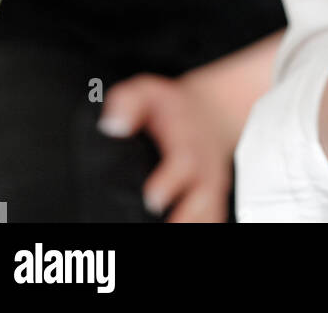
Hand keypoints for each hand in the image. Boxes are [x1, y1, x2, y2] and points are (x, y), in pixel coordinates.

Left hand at [98, 73, 232, 222]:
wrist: (212, 113)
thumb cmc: (172, 108)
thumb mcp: (149, 93)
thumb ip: (129, 102)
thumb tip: (113, 125)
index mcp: (188, 142)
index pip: (184, 161)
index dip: (170, 181)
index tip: (153, 198)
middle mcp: (204, 169)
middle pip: (203, 197)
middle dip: (187, 216)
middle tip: (164, 224)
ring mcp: (211, 188)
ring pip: (211, 214)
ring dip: (196, 224)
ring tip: (172, 233)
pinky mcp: (214, 202)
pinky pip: (213, 220)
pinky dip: (204, 227)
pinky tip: (181, 231)